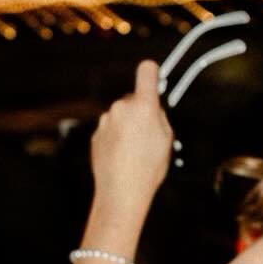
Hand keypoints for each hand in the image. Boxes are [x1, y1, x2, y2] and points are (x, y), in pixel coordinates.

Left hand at [90, 58, 172, 214]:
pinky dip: (116, 136)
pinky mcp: (96, 134)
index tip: (153, 75)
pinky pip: (110, 129)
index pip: (146, 71)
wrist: (121, 191)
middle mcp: (121, 108)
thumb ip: (159, 116)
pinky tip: (122, 154)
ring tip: (135, 149)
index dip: (151, 72)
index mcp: (143, 106)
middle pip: (133, 98)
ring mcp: (106, 121)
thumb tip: (154, 107)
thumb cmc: (147, 168)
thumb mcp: (166, 138)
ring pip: (121, 115)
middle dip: (140, 110)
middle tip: (149, 131)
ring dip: (127, 125)